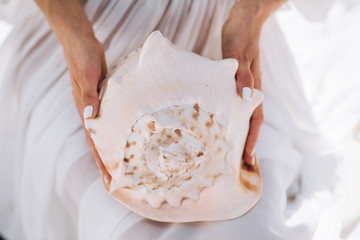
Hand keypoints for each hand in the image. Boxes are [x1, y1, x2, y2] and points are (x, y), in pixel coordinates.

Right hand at [62, 32, 110, 183]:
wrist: (82, 42)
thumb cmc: (84, 58)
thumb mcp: (87, 75)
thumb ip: (89, 97)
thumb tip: (90, 118)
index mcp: (85, 110)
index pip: (94, 142)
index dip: (101, 161)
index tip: (108, 179)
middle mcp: (91, 112)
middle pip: (99, 142)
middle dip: (107, 161)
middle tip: (119, 179)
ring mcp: (98, 106)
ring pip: (106, 132)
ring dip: (112, 147)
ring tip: (123, 162)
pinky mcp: (104, 98)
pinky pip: (111, 118)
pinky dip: (116, 129)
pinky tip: (126, 134)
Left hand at [222, 2, 264, 165]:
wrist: (242, 20)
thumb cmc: (240, 37)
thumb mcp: (240, 56)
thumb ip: (243, 76)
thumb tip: (244, 98)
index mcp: (253, 88)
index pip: (255, 120)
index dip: (251, 140)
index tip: (247, 159)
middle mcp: (248, 91)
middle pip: (250, 122)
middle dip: (245, 143)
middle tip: (238, 163)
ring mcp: (241, 87)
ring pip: (241, 115)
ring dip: (238, 133)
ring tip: (229, 150)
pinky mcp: (232, 82)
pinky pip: (232, 104)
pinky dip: (229, 117)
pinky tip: (219, 123)